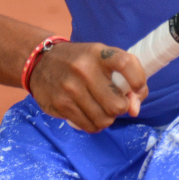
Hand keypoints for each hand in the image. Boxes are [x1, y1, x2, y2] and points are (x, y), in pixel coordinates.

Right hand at [28, 41, 147, 132]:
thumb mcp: (102, 59)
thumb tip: (134, 110)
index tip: (137, 87)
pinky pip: (89, 126)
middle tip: (113, 102)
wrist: (40, 62)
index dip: (138, 79)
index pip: (125, 63)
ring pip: (104, 119)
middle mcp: (84, 69)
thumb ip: (125, 78)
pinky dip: (94, 125)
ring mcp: (71, 88)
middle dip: (120, 108)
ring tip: (101, 109)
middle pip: (117, 104)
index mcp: (98, 53)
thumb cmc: (81, 61)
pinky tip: (90, 115)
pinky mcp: (61, 104)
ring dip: (107, 118)